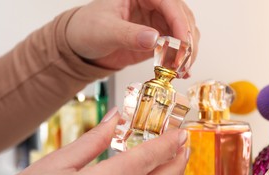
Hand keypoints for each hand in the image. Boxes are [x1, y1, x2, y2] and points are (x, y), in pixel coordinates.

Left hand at [66, 0, 199, 70]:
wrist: (81, 46)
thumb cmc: (86, 28)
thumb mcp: (105, 30)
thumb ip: (128, 35)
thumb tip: (154, 39)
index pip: (170, 2)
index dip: (180, 22)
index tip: (183, 43)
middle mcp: (153, 4)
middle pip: (182, 18)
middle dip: (187, 41)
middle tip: (184, 62)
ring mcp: (157, 22)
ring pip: (184, 33)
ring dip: (187, 52)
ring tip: (181, 70)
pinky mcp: (158, 39)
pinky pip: (176, 48)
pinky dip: (180, 60)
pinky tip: (181, 72)